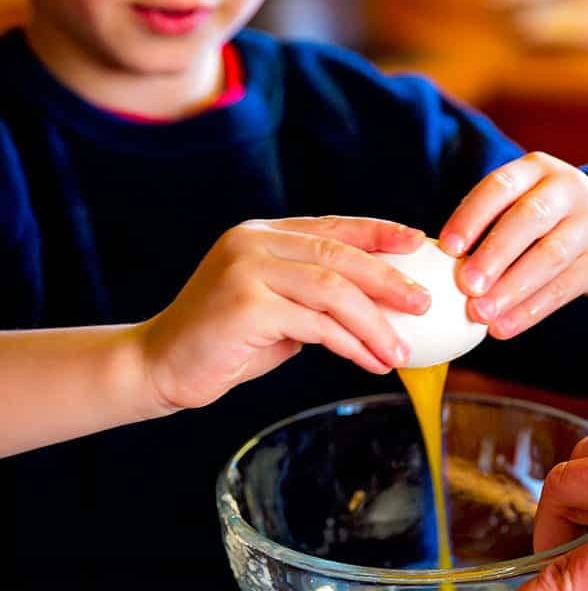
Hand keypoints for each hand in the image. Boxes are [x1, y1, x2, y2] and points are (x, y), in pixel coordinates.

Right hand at [138, 216, 429, 412]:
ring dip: (375, 322)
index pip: (333, 226)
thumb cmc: (225, 340)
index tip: (418, 243)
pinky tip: (372, 361)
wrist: (158, 364)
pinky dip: (351, 343)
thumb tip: (381, 301)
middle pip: (340, 254)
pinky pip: (315, 324)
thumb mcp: (276, 306)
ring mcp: (247, 269)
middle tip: (425, 302)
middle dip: (389, 279)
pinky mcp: (245, 305)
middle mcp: (255, 241)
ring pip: (333, 288)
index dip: (380, 232)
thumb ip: (315, 294)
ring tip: (402, 350)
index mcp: (264, 233)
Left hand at [439, 152, 587, 337]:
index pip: (500, 186)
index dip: (472, 215)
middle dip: (495, 253)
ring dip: (512, 288)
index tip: (446, 248)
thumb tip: (440, 264)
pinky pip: (565, 287)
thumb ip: (484, 225)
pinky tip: (504, 327)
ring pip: (550, 255)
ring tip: (481, 314)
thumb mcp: (517, 204)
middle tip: (465, 286)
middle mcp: (568, 188)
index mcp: (536, 168)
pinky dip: (531, 310)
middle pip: (530, 218)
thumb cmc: (537, 220)